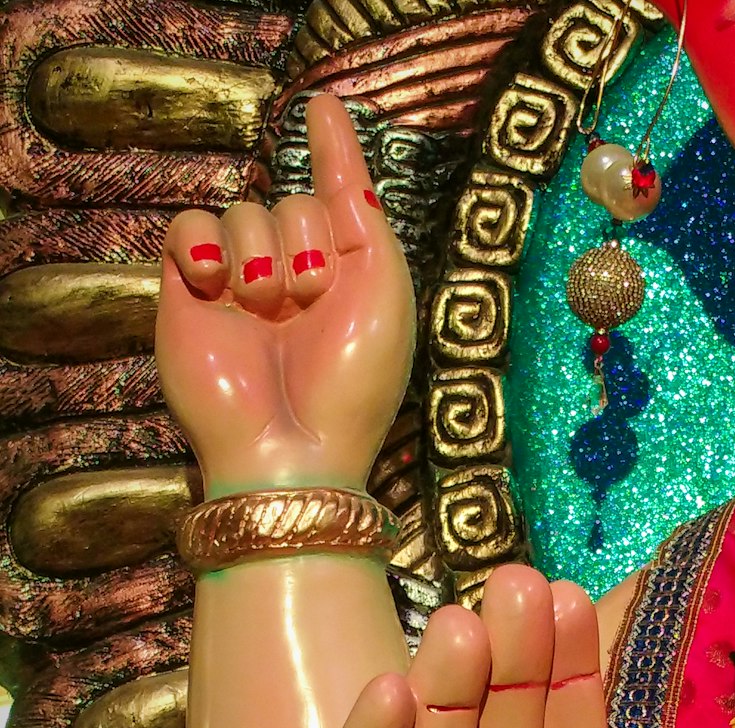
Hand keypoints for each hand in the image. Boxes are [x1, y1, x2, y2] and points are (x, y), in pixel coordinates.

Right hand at [155, 96, 414, 498]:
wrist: (292, 449)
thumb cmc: (351, 383)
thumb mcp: (385, 291)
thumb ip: (364, 211)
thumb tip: (336, 137)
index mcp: (344, 280)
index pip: (333, 199)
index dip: (332, 152)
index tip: (322, 110)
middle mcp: (290, 279)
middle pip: (290, 201)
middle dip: (304, 240)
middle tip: (309, 297)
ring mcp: (237, 288)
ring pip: (241, 211)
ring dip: (261, 253)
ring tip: (267, 308)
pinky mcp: (187, 296)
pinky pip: (187, 227)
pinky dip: (203, 242)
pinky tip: (218, 284)